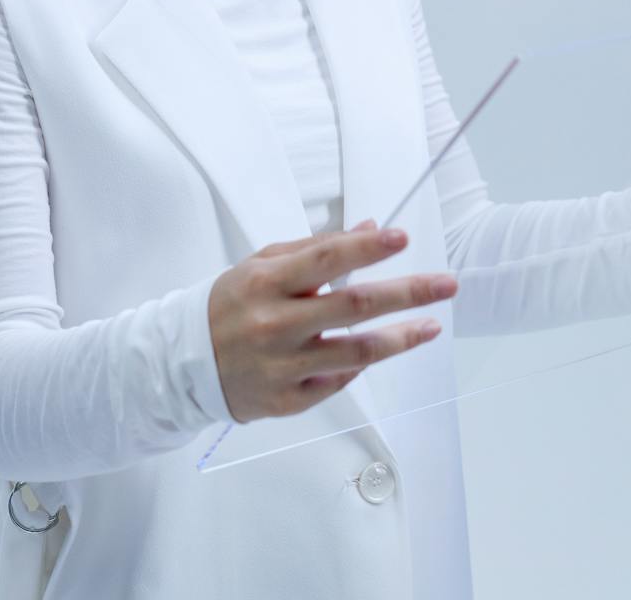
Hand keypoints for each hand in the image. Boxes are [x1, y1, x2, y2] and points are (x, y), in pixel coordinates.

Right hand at [207, 221, 456, 423]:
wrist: (184, 363)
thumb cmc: (229, 306)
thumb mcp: (260, 266)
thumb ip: (314, 249)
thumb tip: (369, 230)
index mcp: (266, 283)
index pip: (326, 259)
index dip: (368, 248)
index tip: (402, 237)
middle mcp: (276, 324)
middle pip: (354, 305)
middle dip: (408, 292)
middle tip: (446, 284)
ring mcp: (284, 365)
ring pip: (358, 351)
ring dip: (402, 337)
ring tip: (431, 325)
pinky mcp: (290, 399)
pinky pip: (340, 379)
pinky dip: (361, 363)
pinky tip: (379, 349)